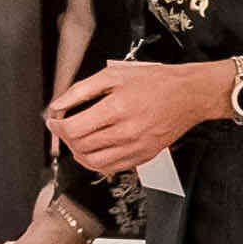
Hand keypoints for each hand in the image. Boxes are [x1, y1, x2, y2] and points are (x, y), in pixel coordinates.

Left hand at [45, 57, 237, 176]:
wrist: (189, 95)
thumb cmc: (155, 81)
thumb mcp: (113, 75)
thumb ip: (81, 90)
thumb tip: (58, 105)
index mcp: (117, 109)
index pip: (75, 129)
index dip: (57, 126)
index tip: (53, 120)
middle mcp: (127, 132)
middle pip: (81, 147)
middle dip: (65, 138)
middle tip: (63, 127)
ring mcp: (137, 148)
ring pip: (94, 162)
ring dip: (78, 153)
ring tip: (76, 139)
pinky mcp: (144, 156)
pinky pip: (112, 168)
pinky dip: (96, 162)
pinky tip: (94, 149)